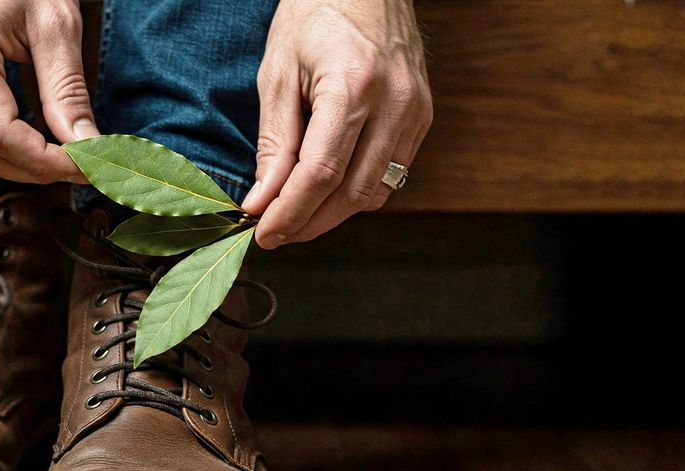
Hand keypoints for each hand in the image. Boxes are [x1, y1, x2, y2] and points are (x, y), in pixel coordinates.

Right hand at [0, 0, 98, 183]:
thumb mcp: (54, 22)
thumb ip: (68, 89)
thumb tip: (88, 147)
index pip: (0, 136)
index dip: (48, 161)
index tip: (89, 164)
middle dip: (37, 170)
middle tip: (86, 165)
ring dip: (19, 168)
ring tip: (64, 158)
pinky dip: (3, 153)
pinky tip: (36, 144)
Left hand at [243, 0, 432, 247]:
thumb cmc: (314, 16)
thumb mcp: (278, 73)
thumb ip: (273, 142)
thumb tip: (261, 201)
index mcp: (352, 86)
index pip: (321, 173)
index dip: (291, 212)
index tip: (264, 233)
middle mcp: (393, 103)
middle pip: (352, 193)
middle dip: (309, 223)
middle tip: (276, 234)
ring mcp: (415, 111)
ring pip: (375, 192)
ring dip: (333, 214)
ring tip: (296, 216)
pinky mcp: (423, 117)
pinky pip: (391, 175)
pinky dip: (355, 193)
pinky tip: (327, 190)